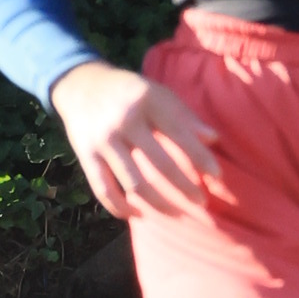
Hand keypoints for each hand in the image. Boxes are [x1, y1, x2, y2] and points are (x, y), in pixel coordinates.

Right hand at [53, 58, 222, 219]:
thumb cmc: (129, 91)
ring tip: (176, 213)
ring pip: (134, 184)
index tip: (218, 176)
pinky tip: (137, 214)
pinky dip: (120, 207)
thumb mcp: (157, 93)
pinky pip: (104, 190)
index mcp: (147, 101)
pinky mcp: (86, 156)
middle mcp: (125, 121)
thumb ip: (184, 116)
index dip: (201, 158)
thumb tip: (213, 139)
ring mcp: (104, 141)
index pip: (180, 135)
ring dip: (158, 204)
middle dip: (185, 187)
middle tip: (201, 202)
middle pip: (161, 165)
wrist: (80, 83)